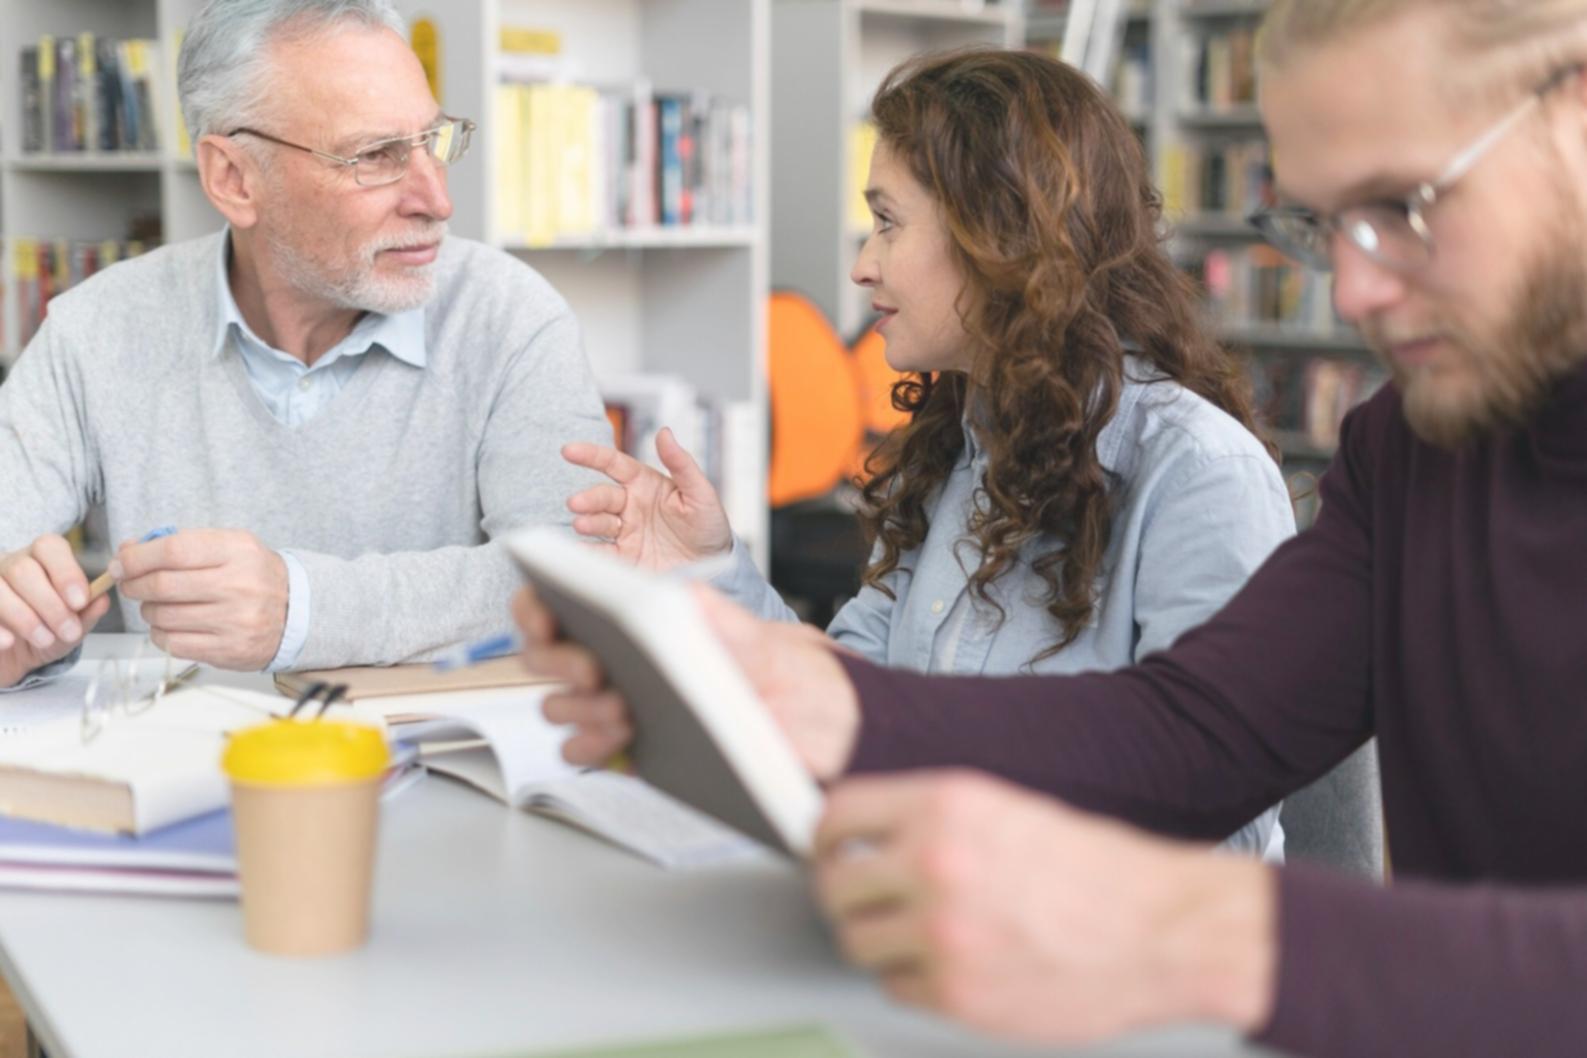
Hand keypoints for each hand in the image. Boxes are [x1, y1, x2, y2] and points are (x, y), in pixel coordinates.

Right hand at [0, 535, 112, 687]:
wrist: (13, 661)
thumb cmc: (47, 635)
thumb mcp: (72, 627)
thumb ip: (87, 613)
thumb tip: (101, 599)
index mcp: (40, 560)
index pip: (50, 547)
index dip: (66, 572)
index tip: (80, 602)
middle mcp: (9, 565)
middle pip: (23, 569)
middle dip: (50, 603)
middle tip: (68, 630)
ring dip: (25, 617)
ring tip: (45, 640)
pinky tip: (9, 642)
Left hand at [114, 529, 288, 670]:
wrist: (296, 611)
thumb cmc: (252, 575)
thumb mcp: (228, 546)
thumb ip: (180, 544)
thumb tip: (127, 553)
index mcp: (237, 552)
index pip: (173, 551)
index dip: (137, 558)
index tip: (122, 563)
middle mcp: (238, 585)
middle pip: (162, 585)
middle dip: (134, 585)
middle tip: (130, 584)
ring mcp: (234, 621)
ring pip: (162, 616)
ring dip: (148, 610)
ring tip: (158, 604)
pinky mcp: (227, 650)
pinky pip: (172, 643)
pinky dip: (160, 633)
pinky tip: (171, 625)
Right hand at [514, 583, 860, 778]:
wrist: (816, 726)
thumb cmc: (779, 669)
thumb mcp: (755, 634)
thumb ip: (712, 614)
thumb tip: (666, 597)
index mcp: (632, 618)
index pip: (559, 605)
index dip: (537, 606)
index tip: (546, 613)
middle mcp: (616, 660)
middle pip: (547, 657)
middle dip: (559, 659)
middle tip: (594, 668)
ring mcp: (617, 706)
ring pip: (559, 706)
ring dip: (577, 707)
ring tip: (621, 707)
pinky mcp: (628, 751)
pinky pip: (584, 751)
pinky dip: (591, 745)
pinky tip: (621, 737)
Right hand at [564, 428, 732, 570]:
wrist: (714, 565)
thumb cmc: (708, 525)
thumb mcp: (701, 492)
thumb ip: (681, 463)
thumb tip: (665, 433)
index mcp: (645, 484)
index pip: (613, 464)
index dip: (591, 456)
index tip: (570, 451)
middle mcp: (630, 506)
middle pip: (602, 496)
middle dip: (588, 498)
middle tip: (576, 503)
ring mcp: (625, 532)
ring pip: (599, 523)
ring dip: (587, 522)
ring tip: (581, 524)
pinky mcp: (625, 558)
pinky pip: (602, 553)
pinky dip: (588, 551)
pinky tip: (580, 549)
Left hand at [813, 770, 1277, 1043]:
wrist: (1164, 930)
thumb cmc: (1098, 871)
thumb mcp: (1008, 810)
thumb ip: (932, 821)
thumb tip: (867, 839)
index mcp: (946, 804)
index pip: (838, 814)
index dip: (825, 837)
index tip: (828, 850)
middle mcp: (936, 862)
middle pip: (833, 884)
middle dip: (842, 894)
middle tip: (862, 900)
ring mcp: (942, 932)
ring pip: (855, 941)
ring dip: (874, 940)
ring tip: (909, 935)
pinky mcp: (957, 993)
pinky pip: (895, 985)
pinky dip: (911, 979)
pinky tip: (947, 964)